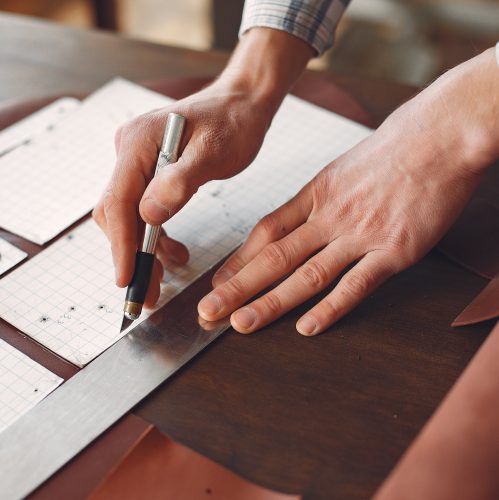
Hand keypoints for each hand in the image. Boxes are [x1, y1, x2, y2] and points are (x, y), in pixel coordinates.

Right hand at [93, 79, 270, 304]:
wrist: (242, 104)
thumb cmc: (233, 123)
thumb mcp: (214, 152)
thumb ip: (180, 182)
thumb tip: (148, 215)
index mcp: (138, 143)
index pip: (119, 201)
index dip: (122, 245)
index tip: (127, 279)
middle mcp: (129, 152)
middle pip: (118, 213)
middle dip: (132, 255)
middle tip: (148, 293)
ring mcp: (137, 161)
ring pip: (129, 216)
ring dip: (145, 249)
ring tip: (167, 274)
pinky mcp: (150, 171)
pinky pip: (143, 210)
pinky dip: (155, 236)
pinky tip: (173, 251)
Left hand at [198, 48, 498, 334]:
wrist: (442, 133)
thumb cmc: (395, 147)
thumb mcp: (343, 166)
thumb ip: (319, 197)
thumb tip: (298, 219)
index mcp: (316, 194)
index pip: (266, 232)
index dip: (238, 261)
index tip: (217, 282)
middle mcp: (331, 216)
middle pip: (274, 257)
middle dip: (237, 288)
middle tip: (208, 311)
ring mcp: (360, 234)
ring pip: (306, 275)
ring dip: (270, 303)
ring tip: (241, 324)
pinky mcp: (394, 250)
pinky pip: (356, 284)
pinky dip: (331, 308)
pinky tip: (307, 326)